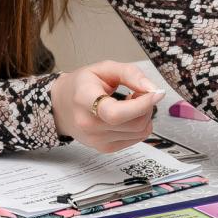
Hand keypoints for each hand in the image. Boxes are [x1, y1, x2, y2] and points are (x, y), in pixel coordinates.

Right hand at [49, 63, 164, 152]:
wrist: (61, 106)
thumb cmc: (82, 85)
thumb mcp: (103, 68)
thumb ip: (129, 74)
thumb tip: (151, 88)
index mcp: (84, 100)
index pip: (115, 113)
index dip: (141, 105)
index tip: (156, 93)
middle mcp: (89, 125)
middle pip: (134, 123)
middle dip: (147, 106)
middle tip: (139, 92)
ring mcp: (97, 140)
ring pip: (139, 132)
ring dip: (144, 115)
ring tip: (131, 103)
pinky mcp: (105, 148)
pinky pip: (136, 138)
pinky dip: (139, 125)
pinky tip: (127, 115)